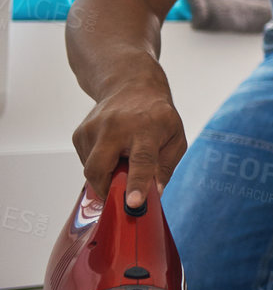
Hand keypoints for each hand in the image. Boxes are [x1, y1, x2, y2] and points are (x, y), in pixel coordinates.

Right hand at [71, 83, 185, 209]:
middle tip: (121, 193)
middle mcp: (115, 127)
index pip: (141, 160)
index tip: (133, 203)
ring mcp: (93, 129)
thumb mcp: (175, 138)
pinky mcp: (79, 133)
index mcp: (146, 129)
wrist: (131, 87)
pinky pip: (85, 162)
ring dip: (106, 174)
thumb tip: (154, 194)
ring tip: (122, 157)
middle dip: (106, 189)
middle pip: (99, 168)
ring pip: (90, 169)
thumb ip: (165, 168)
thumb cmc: (157, 116)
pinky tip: (112, 150)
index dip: (137, 184)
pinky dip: (99, 164)